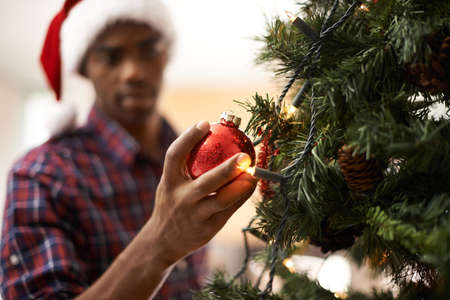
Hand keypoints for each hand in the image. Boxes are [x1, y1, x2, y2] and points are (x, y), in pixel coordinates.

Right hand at [145, 121, 256, 264]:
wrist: (162, 242)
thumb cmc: (171, 204)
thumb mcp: (169, 184)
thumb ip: (184, 167)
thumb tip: (212, 137)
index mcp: (169, 182)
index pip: (175, 155)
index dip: (188, 137)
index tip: (205, 123)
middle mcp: (181, 198)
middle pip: (206, 181)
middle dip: (227, 169)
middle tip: (245, 155)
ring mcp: (195, 215)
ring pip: (222, 200)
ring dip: (240, 186)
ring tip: (253, 174)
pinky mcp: (208, 228)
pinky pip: (229, 210)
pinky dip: (241, 196)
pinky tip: (250, 184)